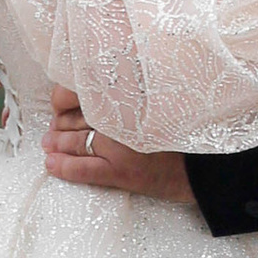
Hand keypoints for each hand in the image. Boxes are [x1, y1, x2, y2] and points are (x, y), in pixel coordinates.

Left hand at [44, 85, 193, 203]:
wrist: (208, 160)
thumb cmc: (183, 125)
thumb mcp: (154, 95)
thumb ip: (125, 88)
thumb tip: (87, 92)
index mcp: (125, 89)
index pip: (77, 89)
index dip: (63, 100)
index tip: (62, 105)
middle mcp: (119, 112)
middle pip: (73, 118)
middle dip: (59, 125)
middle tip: (53, 129)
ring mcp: (118, 141)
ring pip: (75, 141)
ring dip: (57, 144)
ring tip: (50, 145)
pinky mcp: (121, 169)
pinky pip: (83, 169)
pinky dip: (63, 167)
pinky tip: (52, 165)